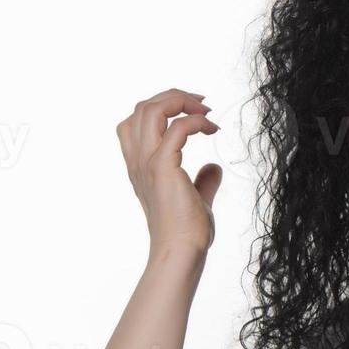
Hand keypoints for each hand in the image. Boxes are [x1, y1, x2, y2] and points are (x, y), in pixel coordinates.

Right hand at [116, 87, 221, 254]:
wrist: (182, 251)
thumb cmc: (187, 232)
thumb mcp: (196, 200)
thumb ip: (202, 182)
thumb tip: (213, 168)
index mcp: (140, 165)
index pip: (135, 121)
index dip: (162, 107)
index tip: (194, 112)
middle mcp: (138, 161)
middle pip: (141, 108)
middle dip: (172, 96)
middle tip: (202, 104)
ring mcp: (147, 163)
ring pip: (150, 110)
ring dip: (180, 101)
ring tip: (205, 111)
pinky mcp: (162, 168)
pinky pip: (177, 129)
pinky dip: (196, 121)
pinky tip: (212, 129)